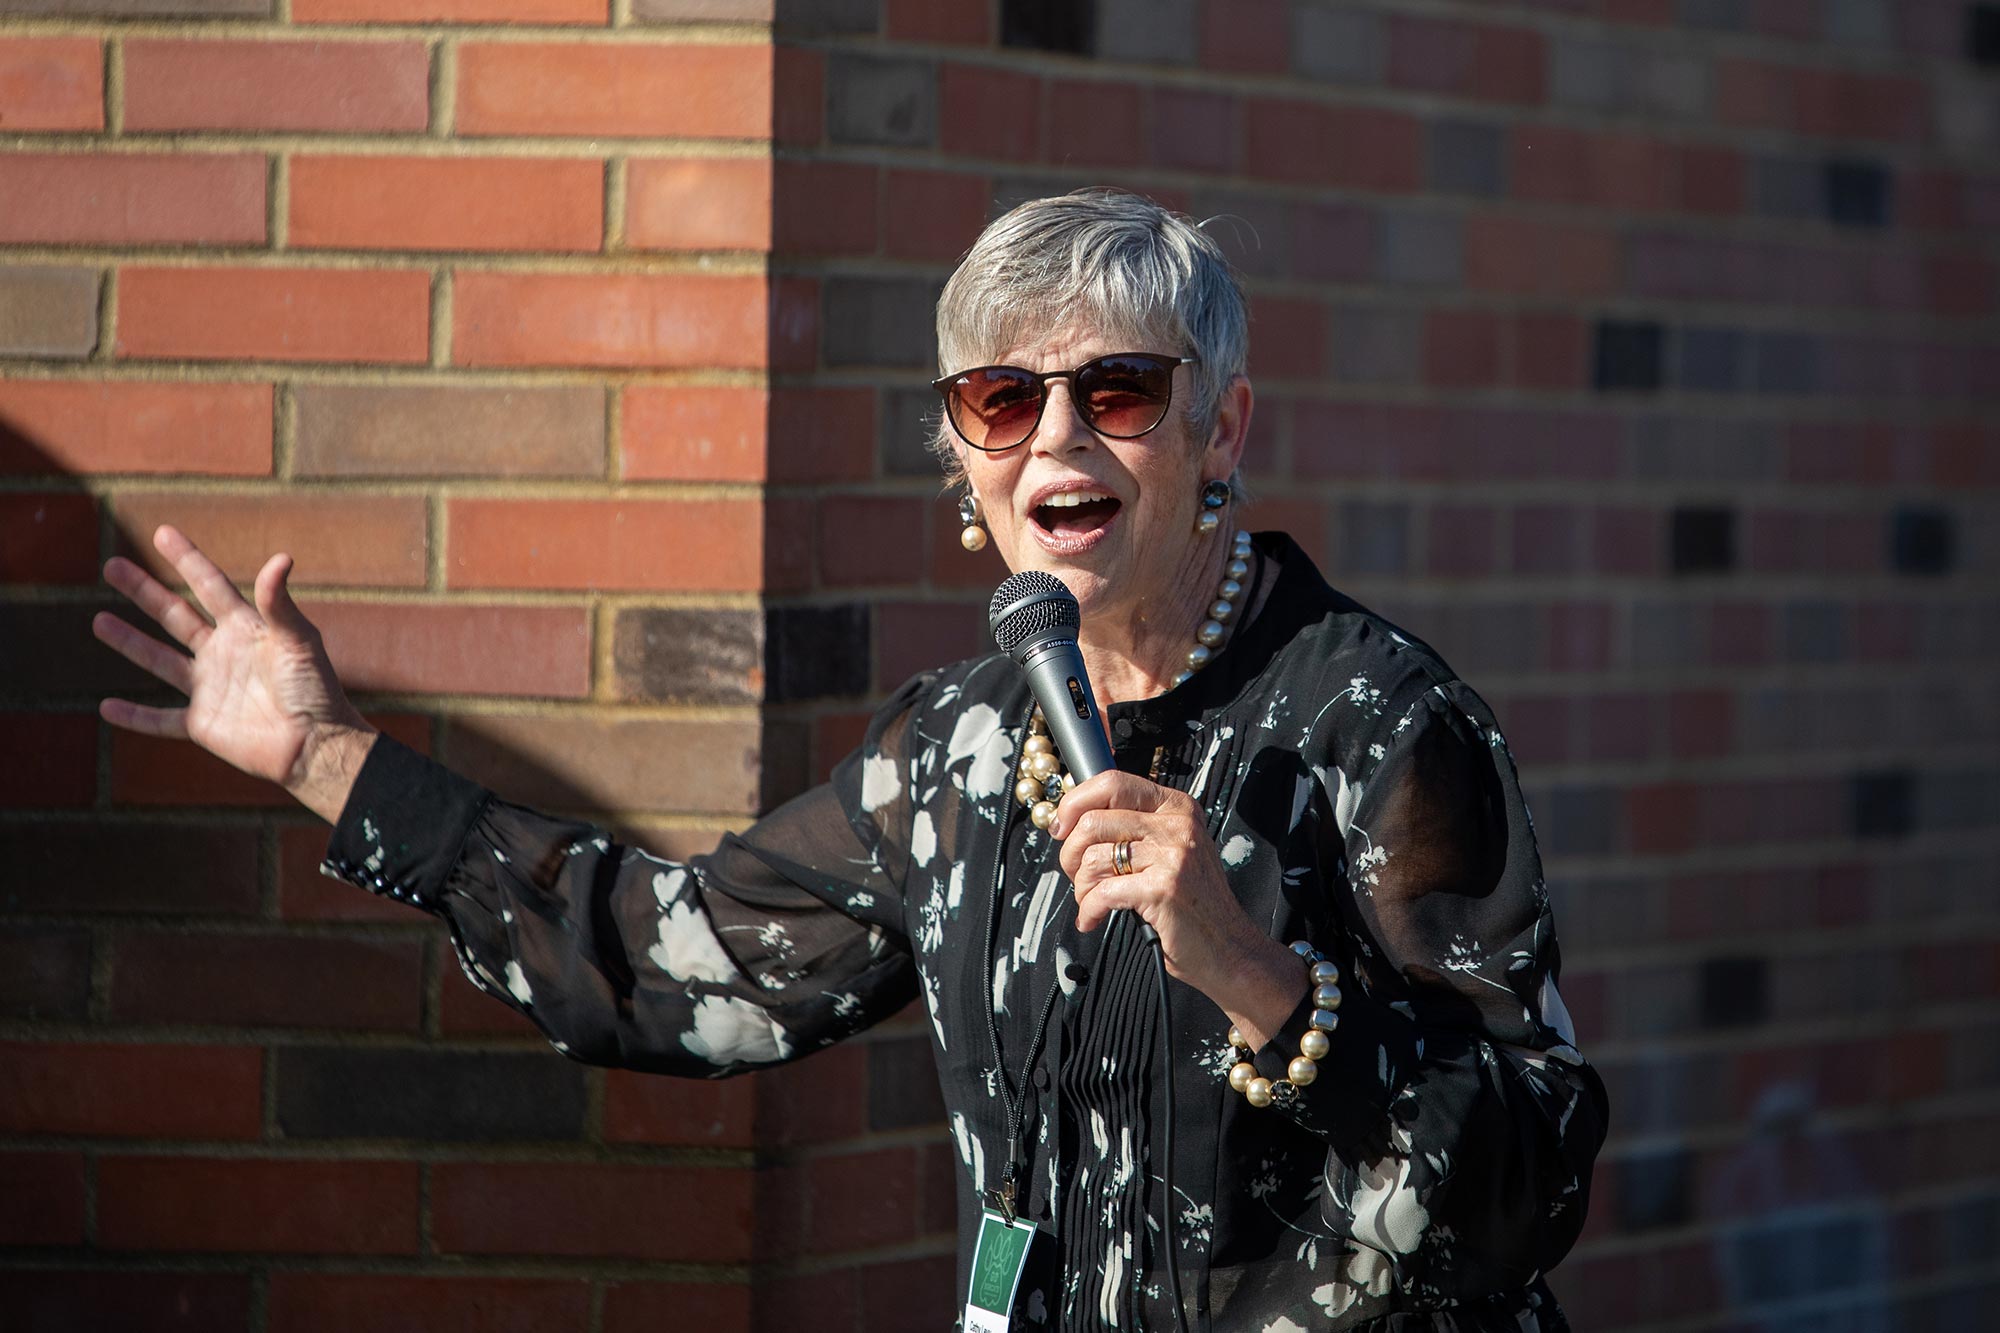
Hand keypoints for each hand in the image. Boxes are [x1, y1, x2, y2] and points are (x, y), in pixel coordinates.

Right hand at [94, 524, 376, 821]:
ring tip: (98, 620)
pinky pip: (161, 720)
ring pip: (160, 660)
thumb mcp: (298, 640)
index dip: (187, 560)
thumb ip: (280, 603)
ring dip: (130, 641)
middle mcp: (223, 654)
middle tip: (112, 567)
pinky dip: (134, 716)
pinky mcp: (202, 724)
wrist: (315, 743)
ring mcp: (210, 689)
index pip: (210, 587)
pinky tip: (106, 707)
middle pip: (175, 616)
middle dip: (144, 592)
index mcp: (247, 629)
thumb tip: (281, 557)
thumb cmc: (314, 689)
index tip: (162, 533)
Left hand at [1052, 771, 1301, 1046]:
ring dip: (1082, 887)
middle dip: (1071, 853)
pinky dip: (1089, 910)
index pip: (1112, 783)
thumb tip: (1073, 820)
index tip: (1061, 828)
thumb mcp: (1172, 851)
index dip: (1075, 803)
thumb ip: (1134, 829)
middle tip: (1077, 875)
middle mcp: (1177, 824)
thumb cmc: (1193, 904)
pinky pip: (1102, 892)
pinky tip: (1093, 919)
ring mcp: (1173, 855)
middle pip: (1093, 820)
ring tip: (1092, 902)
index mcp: (1177, 808)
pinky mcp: (1163, 888)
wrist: (1229, 949)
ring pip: (1093, 857)